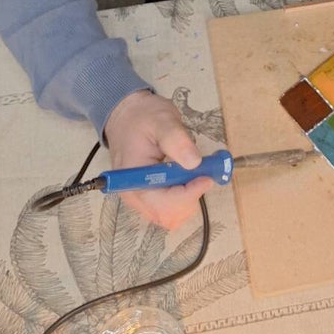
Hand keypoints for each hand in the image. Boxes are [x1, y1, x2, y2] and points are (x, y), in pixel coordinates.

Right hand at [104, 90, 213, 227]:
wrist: (127, 117)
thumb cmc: (142, 117)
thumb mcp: (162, 120)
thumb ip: (177, 140)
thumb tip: (194, 163)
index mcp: (133, 180)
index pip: (164, 204)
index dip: (190, 193)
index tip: (206, 174)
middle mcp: (136, 197)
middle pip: (170, 216)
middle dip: (192, 196)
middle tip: (201, 170)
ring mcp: (142, 201)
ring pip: (174, 216)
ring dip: (191, 196)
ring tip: (192, 170)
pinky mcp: (151, 199)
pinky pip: (173, 210)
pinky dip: (187, 196)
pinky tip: (187, 175)